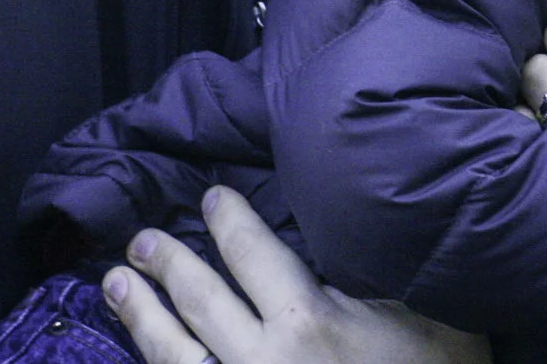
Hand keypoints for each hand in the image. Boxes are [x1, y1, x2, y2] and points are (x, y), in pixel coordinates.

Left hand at [102, 186, 489, 363]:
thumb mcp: (430, 316)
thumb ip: (388, 269)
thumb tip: (372, 216)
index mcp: (307, 323)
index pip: (251, 252)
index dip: (227, 220)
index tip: (210, 198)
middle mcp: (261, 362)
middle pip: (199, 301)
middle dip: (166, 265)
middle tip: (139, 241)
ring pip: (174, 355)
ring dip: (141, 317)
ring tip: (115, 285)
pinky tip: (146, 356)